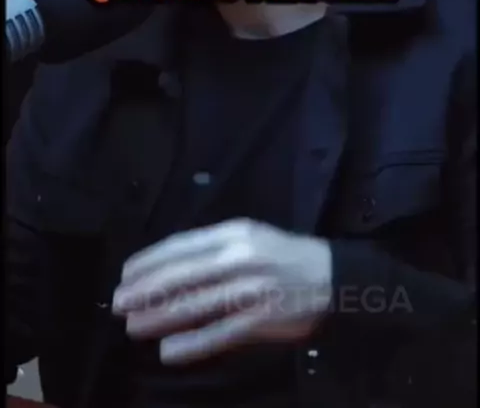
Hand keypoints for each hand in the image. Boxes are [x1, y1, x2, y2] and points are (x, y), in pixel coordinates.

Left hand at [113, 218, 331, 364]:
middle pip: (181, 275)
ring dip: (159, 317)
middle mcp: (238, 257)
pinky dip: (192, 343)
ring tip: (133, 326)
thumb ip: (211, 249)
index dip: (149, 261)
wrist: (330, 276)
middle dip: (145, 290)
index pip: (180, 246)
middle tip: (118, 303)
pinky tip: (169, 351)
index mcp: (232, 233)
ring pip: (195, 304)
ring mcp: (250, 289)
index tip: (125, 274)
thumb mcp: (247, 237)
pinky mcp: (260, 319)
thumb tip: (166, 268)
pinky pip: (219, 333)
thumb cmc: (280, 255)